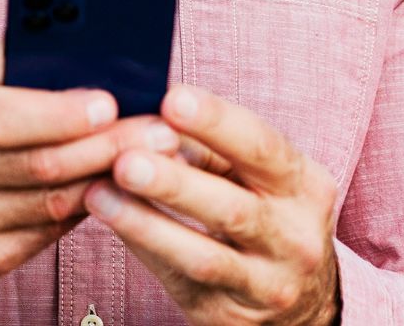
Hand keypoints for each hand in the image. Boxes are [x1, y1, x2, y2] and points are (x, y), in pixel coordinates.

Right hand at [0, 39, 185, 288]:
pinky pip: (42, 236)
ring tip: (152, 159)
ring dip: (108, 181)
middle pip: (38, 165)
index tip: (112, 103)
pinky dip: (82, 212)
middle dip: (109, 147)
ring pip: (49, 205)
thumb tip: (87, 49)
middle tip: (162, 133)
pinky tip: (110, 191)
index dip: (61, 114)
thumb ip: (15, 57)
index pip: (2, 117)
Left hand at [85, 83, 339, 324]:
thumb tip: (147, 117)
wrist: (300, 301)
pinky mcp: (232, 316)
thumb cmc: (263, 215)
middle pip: (233, 207)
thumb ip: (208, 150)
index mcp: (304, 186)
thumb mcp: (255, 179)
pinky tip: (113, 223)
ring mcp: (268, 283)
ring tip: (100, 195)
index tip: (171, 99)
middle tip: (125, 159)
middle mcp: (295, 237)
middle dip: (175, 182)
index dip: (217, 122)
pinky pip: (182, 280)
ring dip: (146, 223)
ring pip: (204, 255)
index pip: (262, 147)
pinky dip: (145, 248)